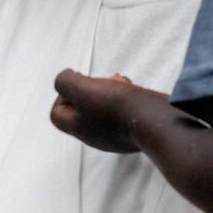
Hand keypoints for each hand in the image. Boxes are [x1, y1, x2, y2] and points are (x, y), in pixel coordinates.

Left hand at [49, 70, 174, 153]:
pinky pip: (122, 113)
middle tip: (102, 82)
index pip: (57, 114)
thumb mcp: (82, 88)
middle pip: (81, 110)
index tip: (80, 83)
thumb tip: (66, 77)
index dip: (63, 95)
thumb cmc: (118, 106)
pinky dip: (125, 100)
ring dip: (109, 91)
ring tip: (120, 83)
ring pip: (103, 109)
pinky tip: (134, 93)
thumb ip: (65, 81)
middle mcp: (94, 135)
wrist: (155, 120)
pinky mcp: (132, 131)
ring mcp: (114, 135)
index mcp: (79, 129)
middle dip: (90, 90)